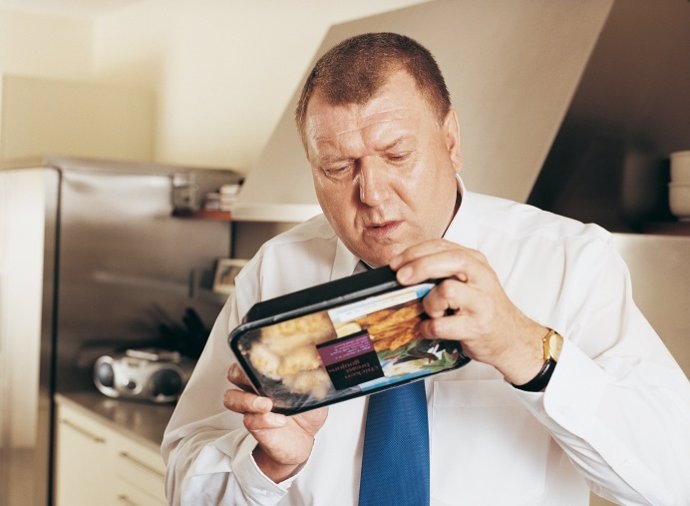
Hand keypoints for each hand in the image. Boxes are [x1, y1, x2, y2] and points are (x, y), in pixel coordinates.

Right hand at [224, 364, 327, 482]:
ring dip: (247, 400)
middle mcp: (256, 389)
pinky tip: (280, 420)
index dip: (250, 356)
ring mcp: (252, 407)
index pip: (250, 359)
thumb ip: (317, 380)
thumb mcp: (316, 393)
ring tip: (267, 404)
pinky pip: (250, 420)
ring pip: (232, 398)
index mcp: (268, 376)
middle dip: (241, 374)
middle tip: (256, 379)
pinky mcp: (255, 426)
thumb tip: (325, 365)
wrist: (305, 440)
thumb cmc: (307, 412)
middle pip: (234, 374)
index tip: (262, 355)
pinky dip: (265, 420)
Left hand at [389, 239, 545, 384]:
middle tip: (400, 277)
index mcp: (476, 262)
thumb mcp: (469, 281)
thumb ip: (443, 272)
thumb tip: (403, 269)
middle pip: (448, 260)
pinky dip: (428, 328)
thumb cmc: (482, 309)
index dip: (415, 252)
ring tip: (431, 313)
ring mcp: (482, 301)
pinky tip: (429, 329)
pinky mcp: (477, 326)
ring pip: (446, 290)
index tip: (396, 262)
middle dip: (419, 266)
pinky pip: (442, 324)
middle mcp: (482, 277)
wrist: (512, 338)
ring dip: (429, 303)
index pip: (442, 246)